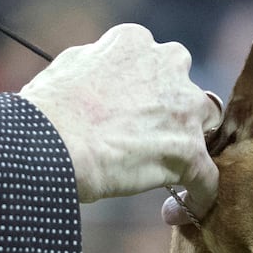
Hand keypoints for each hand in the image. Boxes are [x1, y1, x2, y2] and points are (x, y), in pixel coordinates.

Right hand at [18, 23, 220, 212]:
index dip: (144, 90)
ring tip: (167, 172)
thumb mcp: (67, 68)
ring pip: (205, 126)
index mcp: (134, 43)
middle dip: (172, 112)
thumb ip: (93, 65)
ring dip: (189, 145)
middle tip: (147, 139)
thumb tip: (95, 74)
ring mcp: (182, 110)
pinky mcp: (187, 152)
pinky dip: (197, 194)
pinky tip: (181, 209)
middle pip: (186, 90)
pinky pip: (206, 177)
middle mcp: (166, 66)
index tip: (130, 111)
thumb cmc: (45, 113)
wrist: (48, 145)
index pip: (154, 62)